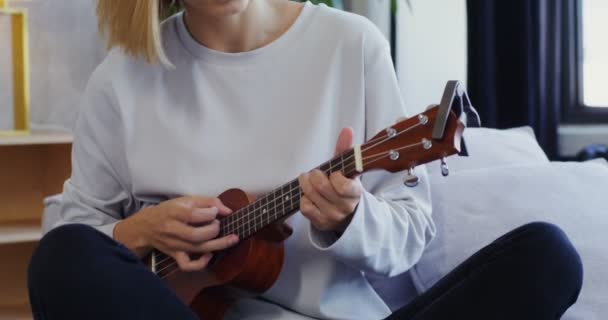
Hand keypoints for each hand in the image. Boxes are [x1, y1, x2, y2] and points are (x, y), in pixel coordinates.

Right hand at [114, 196, 238, 271]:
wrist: (146, 226)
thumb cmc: (169, 211)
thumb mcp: (186, 200)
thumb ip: (208, 202)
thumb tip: (228, 210)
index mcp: (174, 212)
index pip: (193, 215)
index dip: (210, 213)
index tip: (215, 211)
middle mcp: (172, 230)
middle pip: (196, 235)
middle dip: (214, 230)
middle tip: (218, 224)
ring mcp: (174, 245)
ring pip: (196, 249)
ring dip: (217, 244)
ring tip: (230, 238)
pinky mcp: (174, 255)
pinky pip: (187, 265)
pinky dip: (201, 263)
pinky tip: (210, 254)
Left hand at [298, 128, 362, 231]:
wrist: (347, 214)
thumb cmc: (344, 186)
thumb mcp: (348, 169)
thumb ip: (346, 149)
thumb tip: (347, 130)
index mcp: (355, 192)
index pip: (344, 186)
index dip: (335, 176)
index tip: (335, 173)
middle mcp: (345, 206)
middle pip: (321, 187)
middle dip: (314, 175)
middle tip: (315, 173)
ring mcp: (332, 216)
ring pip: (311, 195)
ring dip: (305, 184)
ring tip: (308, 180)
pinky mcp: (320, 223)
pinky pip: (305, 207)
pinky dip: (303, 198)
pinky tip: (308, 195)